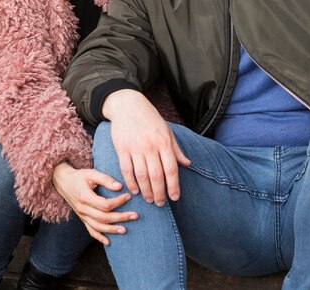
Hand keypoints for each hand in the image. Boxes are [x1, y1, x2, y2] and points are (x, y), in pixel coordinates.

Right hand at [53, 162, 137, 245]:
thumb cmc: (79, 176)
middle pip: (103, 217)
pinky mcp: (82, 218)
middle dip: (120, 217)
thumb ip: (105, 179)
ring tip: (125, 230)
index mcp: (85, 197)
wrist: (63, 182)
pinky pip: (90, 231)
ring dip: (112, 230)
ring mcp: (82, 216)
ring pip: (98, 227)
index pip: (105, 204)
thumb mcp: (91, 173)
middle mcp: (83, 209)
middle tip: (135, 215)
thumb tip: (120, 187)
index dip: (118, 202)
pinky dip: (99, 237)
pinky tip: (108, 242)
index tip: (129, 196)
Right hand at [103, 89, 190, 205]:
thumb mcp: (167, 130)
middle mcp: (150, 146)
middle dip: (160, 193)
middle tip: (160, 204)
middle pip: (156, 176)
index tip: (175, 197)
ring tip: (150, 200)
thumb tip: (188, 164)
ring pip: (142, 176)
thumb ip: (176, 149)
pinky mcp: (122, 149)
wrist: (127, 105)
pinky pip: (127, 171)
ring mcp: (135, 148)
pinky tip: (135, 191)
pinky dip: (131, 183)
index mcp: (163, 142)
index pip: (171, 168)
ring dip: (146, 191)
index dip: (174, 185)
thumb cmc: (149, 118)